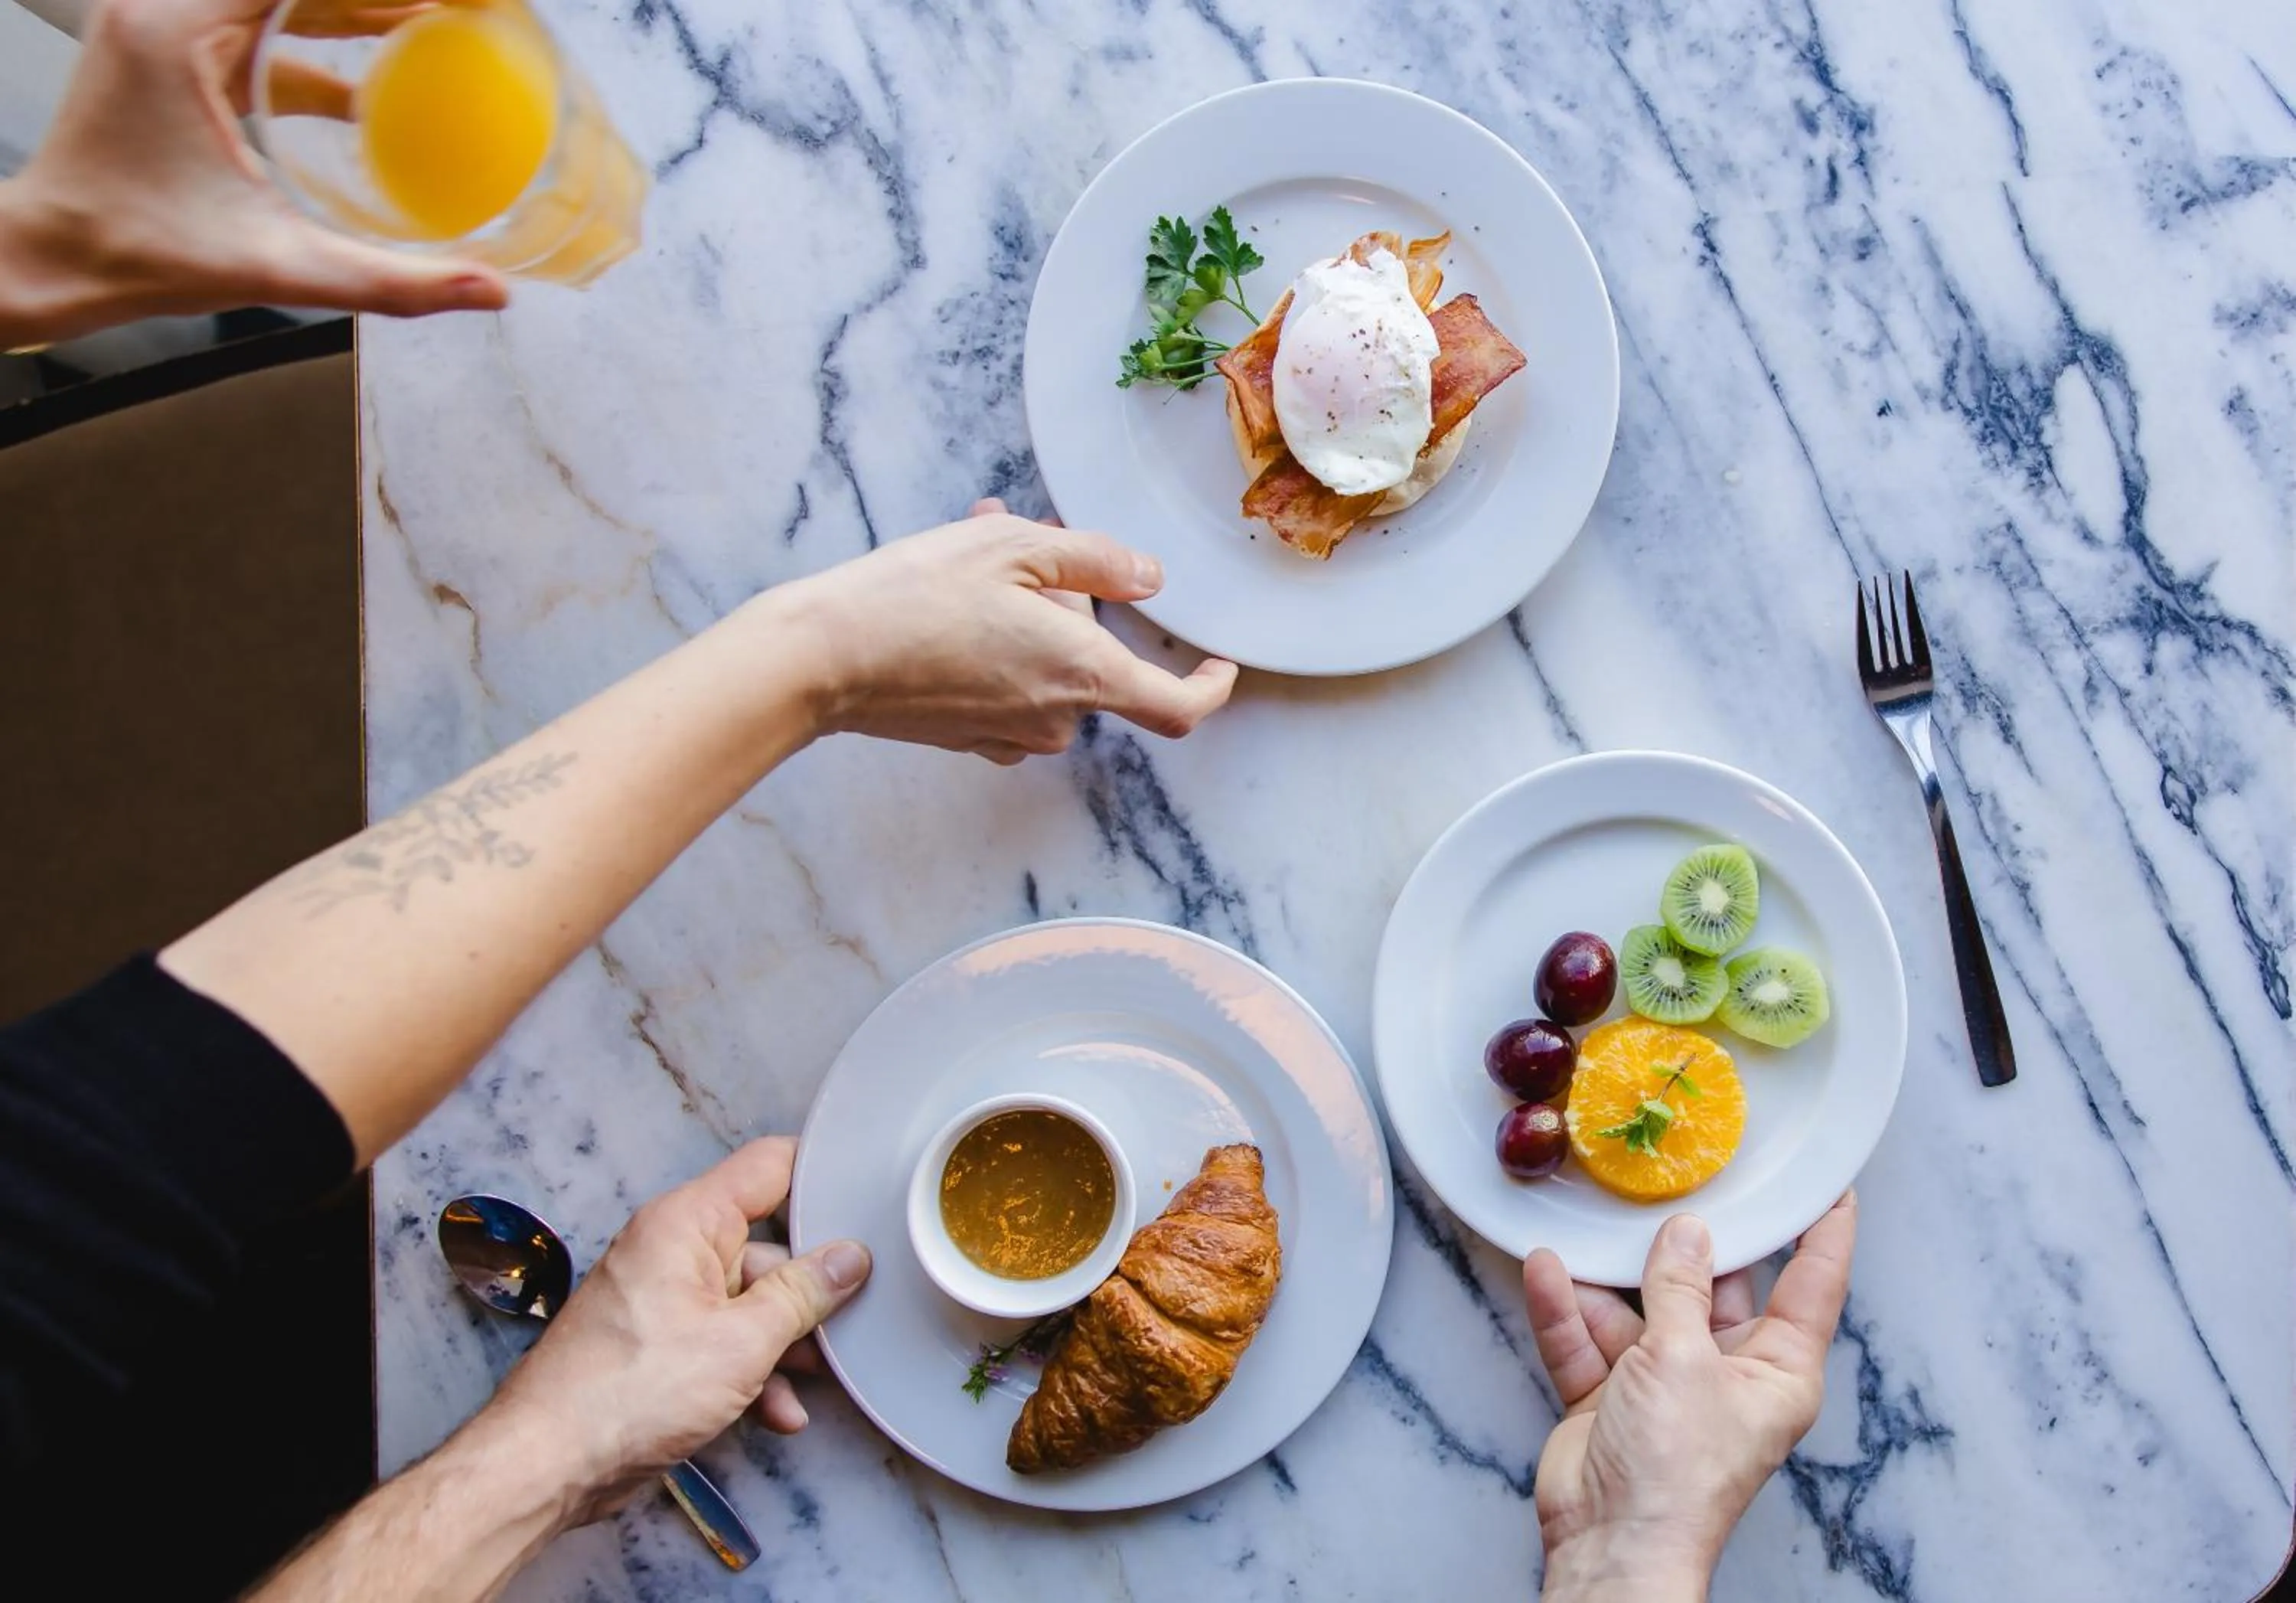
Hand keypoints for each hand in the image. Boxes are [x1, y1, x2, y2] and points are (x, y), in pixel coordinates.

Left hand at [0, 0, 505, 348]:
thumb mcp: (279, 268)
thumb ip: (391, 282)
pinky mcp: (168, 53)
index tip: (445, 7)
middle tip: (448, 17)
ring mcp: (161, 25)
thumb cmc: (138, 252)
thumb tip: (490, 291)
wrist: (57, 261)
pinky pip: (252, 23)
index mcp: (177, 30)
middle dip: (372, 0)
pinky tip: (365, 88)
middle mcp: (162, 8)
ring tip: (422, 26)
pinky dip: (310, 39)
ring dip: (346, 9)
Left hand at [481, 1138, 869, 1517]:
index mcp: (687, 1222)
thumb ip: (803, 1295)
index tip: (869, 1200)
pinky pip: (722, 1339)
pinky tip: (777, 1412)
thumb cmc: (628, 1391)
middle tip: (850, 1318)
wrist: (549, 1463)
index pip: (769, 1166)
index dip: (822, 1176)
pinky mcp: (660, 1344)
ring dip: (785, 1343)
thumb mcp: (741, 1341)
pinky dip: (752, 1371)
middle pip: (767, 1245)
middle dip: (809, 1290)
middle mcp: (673, 1249)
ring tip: (814, 1379)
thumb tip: (849, 1259)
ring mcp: (665, 1298)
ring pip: (749, 1301)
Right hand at [779, 498, 1238, 762]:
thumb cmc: (918, 595)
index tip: (1219, 667)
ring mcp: (1008, 734)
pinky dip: (999, 643)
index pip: (1176, 707)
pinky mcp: (967, 736)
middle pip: (1096, 663)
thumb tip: (1147, 578)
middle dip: (1071, 601)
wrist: (824, 658)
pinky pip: (1008, 687)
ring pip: (1049, 670)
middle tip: (1024, 534)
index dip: (1209, 688)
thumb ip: (1098, 560)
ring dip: (1029, 612)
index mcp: (1082, 674)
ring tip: (978, 548)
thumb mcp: (1017, 548)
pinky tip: (955, 596)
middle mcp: (1054, 718)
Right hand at [1524, 1193, 1856, 1600]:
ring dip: (1607, 1281)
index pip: (1812, 1286)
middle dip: (1687, 1246)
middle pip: (1713, 1290)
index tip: (1829, 1186)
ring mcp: (1665, 1387)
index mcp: (1776, 1371)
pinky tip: (1548, 1270)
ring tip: (1588, 1231)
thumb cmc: (1676, 1471)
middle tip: (1681, 1182)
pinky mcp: (1610, 1400)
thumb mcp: (1683, 1358)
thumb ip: (1679, 1288)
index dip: (1824, 1234)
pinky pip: (1589, 1342)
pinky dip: (1567, 1310)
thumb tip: (1687, 1233)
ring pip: (1639, 1313)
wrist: (1612, 1542)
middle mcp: (1725, 1375)